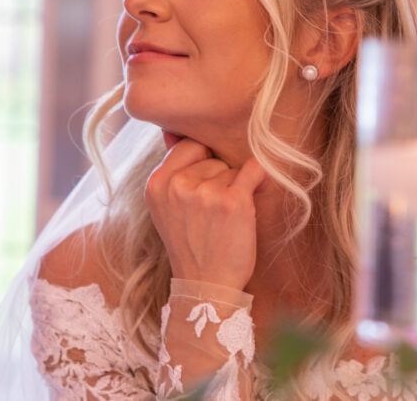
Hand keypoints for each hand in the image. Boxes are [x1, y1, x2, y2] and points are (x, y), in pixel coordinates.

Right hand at [145, 131, 266, 289]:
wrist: (207, 286)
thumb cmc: (192, 244)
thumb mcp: (167, 207)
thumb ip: (172, 168)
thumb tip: (171, 129)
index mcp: (156, 184)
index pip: (188, 146)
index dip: (202, 164)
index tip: (205, 188)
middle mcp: (177, 186)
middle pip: (212, 157)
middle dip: (218, 178)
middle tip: (214, 211)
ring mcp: (205, 193)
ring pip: (232, 168)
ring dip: (236, 188)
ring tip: (226, 217)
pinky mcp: (233, 202)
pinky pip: (254, 170)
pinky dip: (260, 179)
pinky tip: (257, 191)